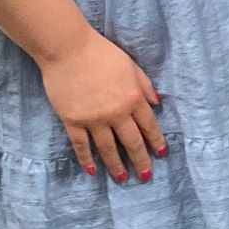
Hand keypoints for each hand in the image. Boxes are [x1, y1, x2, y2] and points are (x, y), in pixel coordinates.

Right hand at [41, 29, 168, 181]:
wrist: (68, 49)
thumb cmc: (101, 53)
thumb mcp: (131, 65)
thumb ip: (144, 85)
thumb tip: (157, 102)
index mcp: (133, 98)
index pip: (149, 125)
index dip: (156, 141)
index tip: (161, 155)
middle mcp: (116, 113)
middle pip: (132, 142)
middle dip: (141, 161)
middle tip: (146, 177)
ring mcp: (94, 119)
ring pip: (108, 148)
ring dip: (116, 165)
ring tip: (122, 178)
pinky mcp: (73, 121)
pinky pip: (81, 145)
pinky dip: (87, 159)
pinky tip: (92, 170)